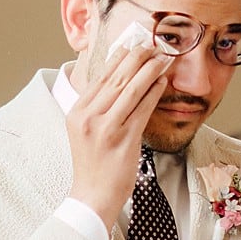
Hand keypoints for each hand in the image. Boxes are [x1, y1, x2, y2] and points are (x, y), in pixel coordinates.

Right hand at [66, 44, 170, 228]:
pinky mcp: (123, 139)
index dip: (118, 58)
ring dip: (149, 70)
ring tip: (163, 56)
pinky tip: (162, 81)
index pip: (100, 78)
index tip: (132, 44)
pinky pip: (141, 109)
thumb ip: (97, 109)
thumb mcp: (86, 132)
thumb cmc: (94, 165)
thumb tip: (118, 84)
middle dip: (136, 57)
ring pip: (130, 90)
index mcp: (77, 112)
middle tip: (152, 43)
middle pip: (115, 79)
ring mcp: (105, 127)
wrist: (92, 196)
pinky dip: (153, 93)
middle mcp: (88, 117)